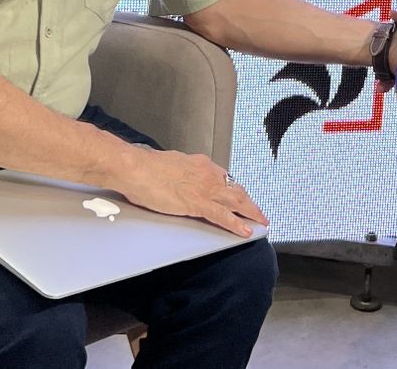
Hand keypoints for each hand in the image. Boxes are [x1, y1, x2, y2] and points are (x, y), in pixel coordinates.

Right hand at [109, 144, 267, 236]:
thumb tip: (183, 178)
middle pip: (237, 190)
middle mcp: (208, 174)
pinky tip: (245, 231)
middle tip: (259, 212)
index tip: (243, 197)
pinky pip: (223, 216)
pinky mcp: (197, 203)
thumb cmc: (146, 166)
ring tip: (261, 222)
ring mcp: (205, 189)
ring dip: (251, 213)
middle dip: (250, 203)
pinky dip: (236, 224)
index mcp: (201, 164)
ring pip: (236, 202)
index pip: (226, 179)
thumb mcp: (172, 165)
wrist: (135, 168)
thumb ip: (183, 172)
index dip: (237, 190)